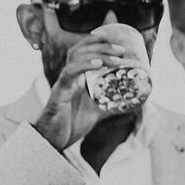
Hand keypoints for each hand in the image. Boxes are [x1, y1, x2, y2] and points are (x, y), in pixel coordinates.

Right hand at [34, 31, 141, 150]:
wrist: (53, 141)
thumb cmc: (70, 127)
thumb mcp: (97, 112)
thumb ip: (110, 104)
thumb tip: (131, 102)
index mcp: (76, 79)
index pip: (83, 52)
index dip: (98, 42)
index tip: (118, 42)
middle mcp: (68, 77)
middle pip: (81, 50)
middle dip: (102, 45)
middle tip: (121, 49)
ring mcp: (63, 83)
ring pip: (76, 57)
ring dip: (97, 53)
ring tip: (116, 57)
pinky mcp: (59, 92)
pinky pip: (69, 72)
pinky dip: (84, 65)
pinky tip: (98, 64)